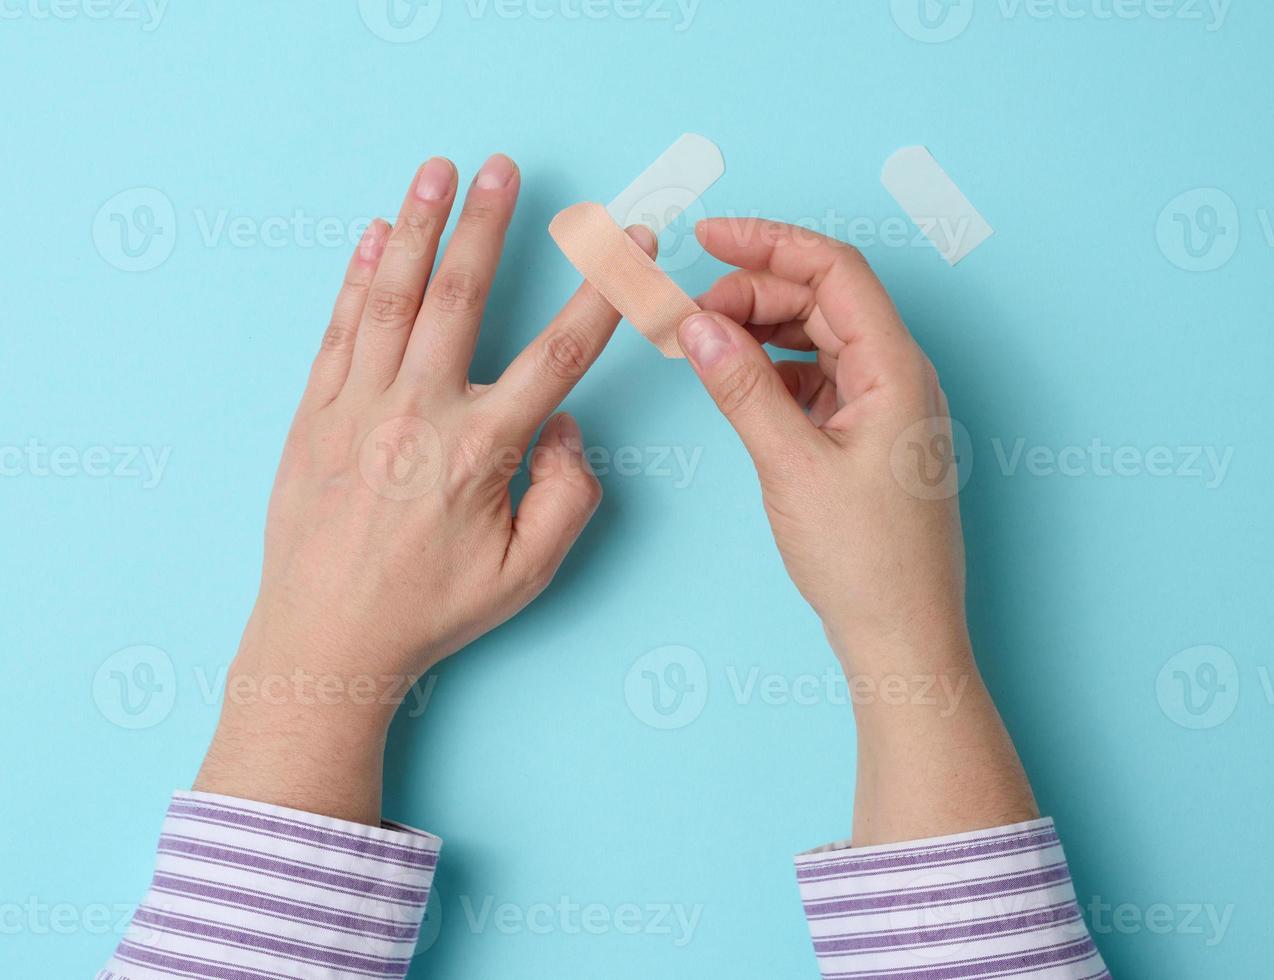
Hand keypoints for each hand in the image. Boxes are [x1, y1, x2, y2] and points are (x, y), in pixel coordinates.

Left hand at [195, 155, 654, 821]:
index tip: (631, 244)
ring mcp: (358, 406)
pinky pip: (339, 328)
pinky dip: (356, 276)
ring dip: (417, 226)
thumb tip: (566, 427)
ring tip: (435, 170)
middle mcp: (419, 413)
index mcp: (481, 450)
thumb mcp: (529, 573)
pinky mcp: (313, 413)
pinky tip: (372, 235)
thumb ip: (570, 496)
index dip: (604, 291)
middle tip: (503, 166)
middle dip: (486, 224)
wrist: (325, 639)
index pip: (559, 353)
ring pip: (393, 297)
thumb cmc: (431, 609)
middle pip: (460, 298)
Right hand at [682, 218, 965, 669]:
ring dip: (762, 330)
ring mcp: (886, 407)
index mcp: (895, 368)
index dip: (768, 243)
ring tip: (705, 343)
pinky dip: (774, 370)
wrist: (901, 634)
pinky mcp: (869, 437)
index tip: (707, 237)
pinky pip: (818, 379)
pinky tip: (737, 382)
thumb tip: (697, 323)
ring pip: (818, 338)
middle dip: (754, 292)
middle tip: (690, 313)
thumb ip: (741, 386)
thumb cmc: (865, 559)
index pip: (834, 270)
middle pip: (824, 299)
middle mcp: (898, 376)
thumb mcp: (790, 465)